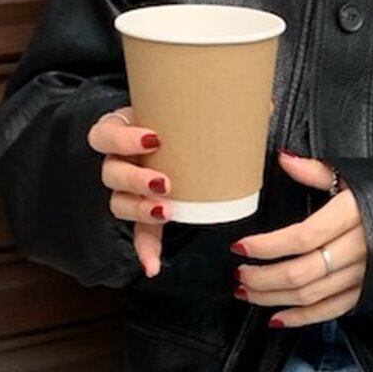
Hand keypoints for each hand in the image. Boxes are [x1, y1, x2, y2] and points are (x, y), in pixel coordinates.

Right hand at [88, 100, 274, 277]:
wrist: (177, 136)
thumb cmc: (181, 122)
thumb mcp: (194, 111)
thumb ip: (225, 105)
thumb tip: (267, 105)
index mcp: (126, 129)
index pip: (105, 134)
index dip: (122, 138)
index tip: (154, 139)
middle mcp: (120, 159)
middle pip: (111, 172)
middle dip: (135, 179)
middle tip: (166, 181)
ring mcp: (128, 188)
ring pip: (119, 202)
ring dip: (140, 210)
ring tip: (166, 211)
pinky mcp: (143, 211)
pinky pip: (139, 233)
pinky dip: (146, 250)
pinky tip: (153, 267)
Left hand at [230, 151, 366, 327]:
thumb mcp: (359, 175)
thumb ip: (317, 171)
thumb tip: (282, 159)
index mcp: (353, 215)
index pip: (302, 237)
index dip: (267, 246)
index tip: (240, 246)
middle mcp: (360, 249)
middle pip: (302, 272)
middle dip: (263, 278)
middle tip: (239, 274)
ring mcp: (365, 275)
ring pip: (311, 295)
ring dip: (273, 298)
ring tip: (247, 292)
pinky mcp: (370, 294)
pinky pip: (331, 311)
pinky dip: (302, 318)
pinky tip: (277, 319)